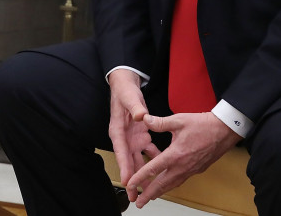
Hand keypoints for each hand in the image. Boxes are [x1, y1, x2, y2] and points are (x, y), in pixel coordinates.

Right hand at [107, 70, 158, 188]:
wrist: (127, 86)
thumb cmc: (124, 92)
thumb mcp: (130, 98)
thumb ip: (136, 108)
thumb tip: (140, 116)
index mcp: (117, 130)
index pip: (121, 151)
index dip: (124, 167)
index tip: (127, 181)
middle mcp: (124, 137)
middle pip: (128, 161)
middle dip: (132, 178)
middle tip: (135, 194)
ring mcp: (132, 138)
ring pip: (138, 159)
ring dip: (143, 173)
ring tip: (148, 188)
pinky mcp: (140, 136)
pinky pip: (148, 150)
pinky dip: (154, 159)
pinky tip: (162, 167)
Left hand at [126, 112, 240, 207]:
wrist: (225, 131)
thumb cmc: (203, 125)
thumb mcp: (179, 120)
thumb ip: (160, 122)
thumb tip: (144, 119)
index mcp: (176, 154)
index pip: (153, 169)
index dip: (140, 178)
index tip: (131, 185)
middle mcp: (183, 166)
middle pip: (162, 184)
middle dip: (149, 194)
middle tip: (139, 202)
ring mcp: (191, 170)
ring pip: (172, 185)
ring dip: (160, 192)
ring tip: (151, 197)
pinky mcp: (197, 169)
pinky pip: (181, 180)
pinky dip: (171, 185)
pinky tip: (167, 183)